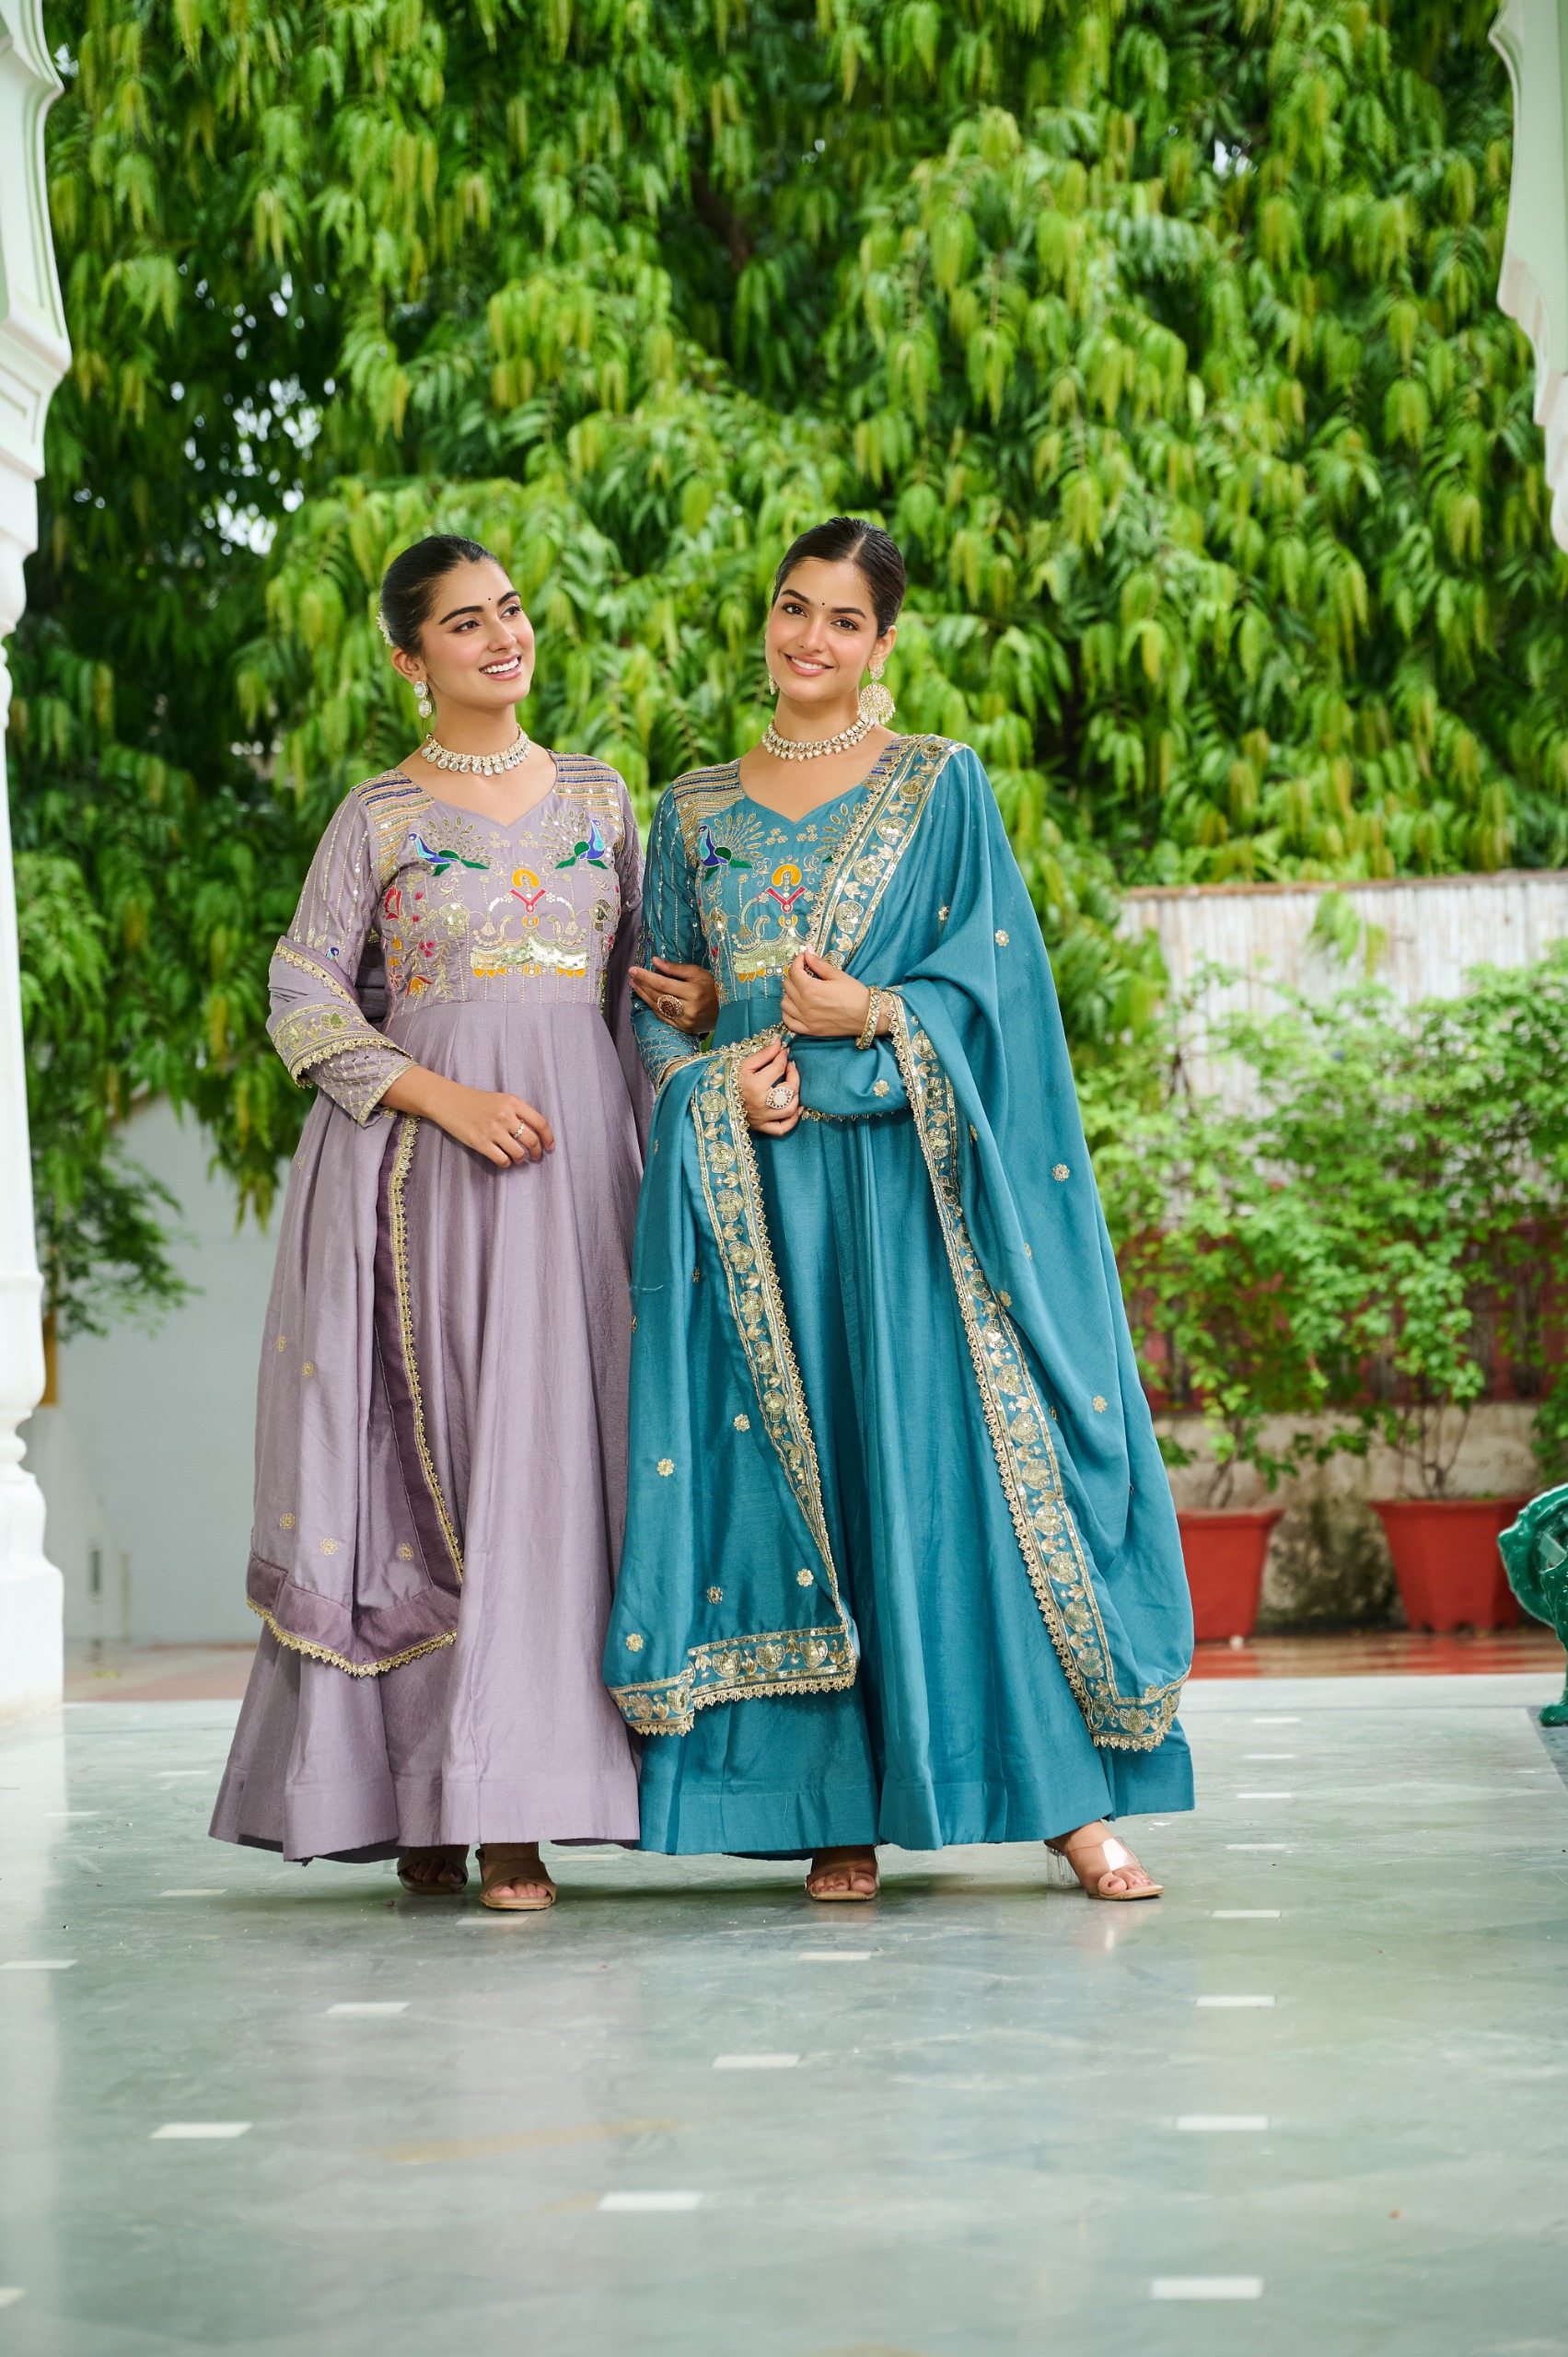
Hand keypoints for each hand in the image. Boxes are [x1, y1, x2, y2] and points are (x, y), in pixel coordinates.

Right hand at [383, 1067, 553, 1166]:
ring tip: (517, 1158)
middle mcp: (505, 1116)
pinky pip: (502, 1160)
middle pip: (532, 1140)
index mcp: (514, 1102)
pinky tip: (504, 1160)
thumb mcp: (502, 1100)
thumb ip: (519, 1112)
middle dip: (537, 1152)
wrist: (449, 1101)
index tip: (550, 1147)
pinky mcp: (481, 1143)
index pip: (540, 1123)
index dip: (549, 1138)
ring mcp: (493, 1130)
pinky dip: (506, 1163)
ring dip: (521, 1159)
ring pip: (519, 1153)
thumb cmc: (477, 1101)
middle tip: (535, 1156)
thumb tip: (537, 1133)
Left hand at [629, 957, 718, 1036]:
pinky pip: (663, 1017)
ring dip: (644, 996)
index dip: (646, 977)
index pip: (663, 983)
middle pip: (658, 996)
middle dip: (643, 985)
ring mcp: (685, 1021)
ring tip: (635, 985)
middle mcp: (688, 1009)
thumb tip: (655, 961)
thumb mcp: (698, 973)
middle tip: (632, 976)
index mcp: (694, 992)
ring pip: (658, 1008)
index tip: (633, 969)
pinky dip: (653, 1007)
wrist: (728, 1010)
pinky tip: (646, 998)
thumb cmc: (714, 987)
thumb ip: (675, 968)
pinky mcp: (684, 1029)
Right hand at [736, 1037, 801, 1135]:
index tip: (784, 1053)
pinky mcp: (761, 1127)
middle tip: (790, 1067)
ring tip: (792, 1086)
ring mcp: (762, 1118)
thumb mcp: (744, 1064)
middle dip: (794, 1075)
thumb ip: (764, 1054)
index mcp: (755, 1085)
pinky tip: (795, 1108)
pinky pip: (782, 1128)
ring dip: (796, 1096)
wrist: (713, 1097)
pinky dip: (792, 1120)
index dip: (784, 1058)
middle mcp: (761, 1103)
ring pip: (790, 1109)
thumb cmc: (728, 1079)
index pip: (779, 1068)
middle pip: (790, 1090)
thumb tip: (779, 1042)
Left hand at [781, 950, 875, 1039]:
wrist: (867, 1016)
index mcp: (811, 989)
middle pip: (787, 985)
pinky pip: (789, 1022)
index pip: (794, 971)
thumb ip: (818, 964)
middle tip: (804, 972)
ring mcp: (806, 1019)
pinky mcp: (810, 1030)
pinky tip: (796, 1007)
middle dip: (794, 975)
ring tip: (800, 990)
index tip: (804, 958)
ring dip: (790, 994)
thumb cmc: (855, 994)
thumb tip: (807, 952)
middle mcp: (804, 1005)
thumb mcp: (837, 975)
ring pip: (785, 1003)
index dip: (798, 961)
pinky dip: (788, 1013)